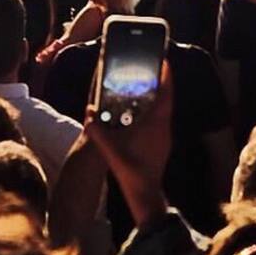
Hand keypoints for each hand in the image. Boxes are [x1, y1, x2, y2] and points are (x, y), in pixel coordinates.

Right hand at [85, 60, 172, 224]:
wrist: (144, 193)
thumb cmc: (130, 171)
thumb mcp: (110, 150)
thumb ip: (98, 131)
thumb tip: (88, 112)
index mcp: (156, 125)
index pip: (166, 95)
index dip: (166, 77)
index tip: (163, 61)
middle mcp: (164, 128)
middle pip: (166, 99)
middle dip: (160, 82)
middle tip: (150, 68)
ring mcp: (165, 136)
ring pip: (164, 109)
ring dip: (157, 96)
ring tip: (144, 85)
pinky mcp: (162, 142)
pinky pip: (161, 118)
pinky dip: (154, 109)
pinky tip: (140, 109)